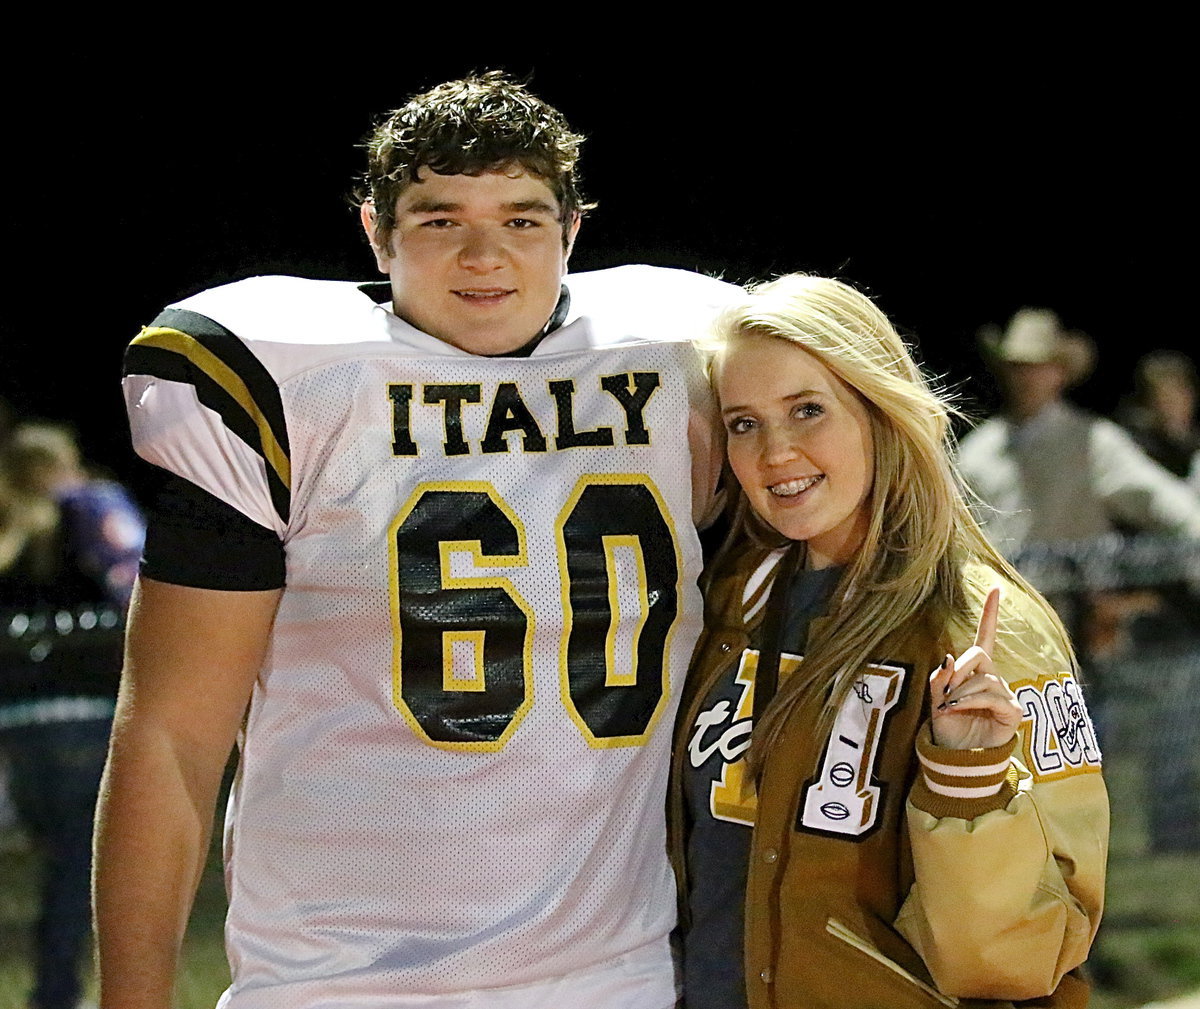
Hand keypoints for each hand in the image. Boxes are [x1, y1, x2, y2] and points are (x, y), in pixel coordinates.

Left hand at [928, 586, 1022, 749]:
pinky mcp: (1013, 711)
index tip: (996, 589)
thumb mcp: (935, 702)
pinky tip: (957, 709)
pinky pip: (991, 696)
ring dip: (961, 692)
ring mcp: (1005, 695)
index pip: (985, 638)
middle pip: (978, 655)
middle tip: (945, 689)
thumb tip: (947, 658)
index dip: (990, 615)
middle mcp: (992, 679)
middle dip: (958, 668)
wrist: (957, 759)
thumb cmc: (947, 729)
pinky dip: (971, 701)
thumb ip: (939, 680)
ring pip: (983, 679)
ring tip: (949, 707)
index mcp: (974, 673)